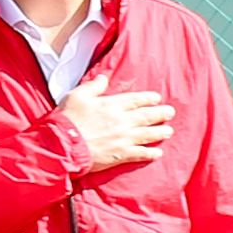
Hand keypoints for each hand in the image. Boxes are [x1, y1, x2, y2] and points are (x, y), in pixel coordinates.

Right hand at [57, 84, 174, 173]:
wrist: (63, 144)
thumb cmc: (68, 119)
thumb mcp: (76, 95)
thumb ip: (93, 86)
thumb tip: (104, 78)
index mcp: (111, 105)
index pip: (135, 100)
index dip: (148, 98)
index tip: (157, 98)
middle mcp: (122, 121)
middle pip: (146, 116)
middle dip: (160, 114)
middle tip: (170, 113)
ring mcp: (123, 139)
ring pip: (148, 134)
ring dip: (160, 132)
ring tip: (169, 131)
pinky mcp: (120, 155)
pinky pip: (141, 154)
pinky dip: (151, 154)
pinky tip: (158, 153)